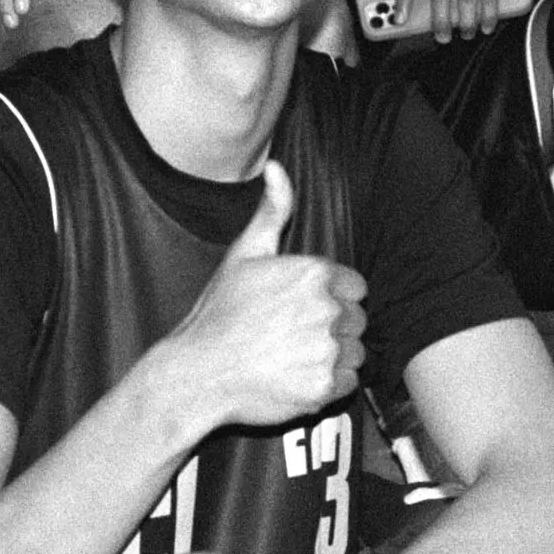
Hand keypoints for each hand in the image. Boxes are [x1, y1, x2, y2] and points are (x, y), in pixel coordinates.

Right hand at [160, 164, 366, 429]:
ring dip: (334, 356)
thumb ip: (272, 210)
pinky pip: (350, 382)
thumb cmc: (219, 313)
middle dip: (334, 327)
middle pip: (357, 319)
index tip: (301, 310)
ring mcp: (327, 349)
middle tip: (293, 335)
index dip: (332, 299)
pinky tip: (297, 377)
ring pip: (356, 351)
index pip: (355, 287)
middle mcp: (327, 309)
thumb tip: (277, 167)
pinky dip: (330, 383)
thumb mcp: (244, 254)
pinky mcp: (325, 386)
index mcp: (315, 273)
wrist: (196, 373)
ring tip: (293, 356)